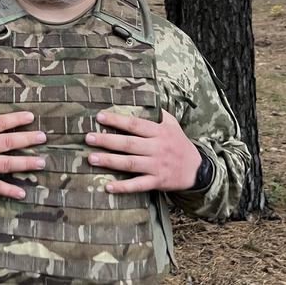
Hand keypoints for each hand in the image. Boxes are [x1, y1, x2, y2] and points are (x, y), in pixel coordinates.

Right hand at [0, 99, 45, 199]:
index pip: (0, 123)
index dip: (16, 120)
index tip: (31, 117)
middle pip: (8, 143)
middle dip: (27, 140)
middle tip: (43, 137)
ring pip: (5, 165)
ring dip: (25, 164)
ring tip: (41, 163)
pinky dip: (8, 190)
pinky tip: (22, 192)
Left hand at [85, 110, 201, 192]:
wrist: (198, 170)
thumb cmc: (180, 144)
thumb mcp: (173, 125)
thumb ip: (158, 114)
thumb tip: (145, 98)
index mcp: (159, 132)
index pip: (135, 124)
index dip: (117, 120)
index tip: (99, 117)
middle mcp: (157, 148)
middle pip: (129, 143)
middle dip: (107, 140)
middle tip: (88, 138)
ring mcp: (157, 166)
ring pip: (130, 163)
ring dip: (110, 161)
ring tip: (91, 158)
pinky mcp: (157, 182)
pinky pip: (138, 185)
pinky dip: (123, 187)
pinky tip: (108, 186)